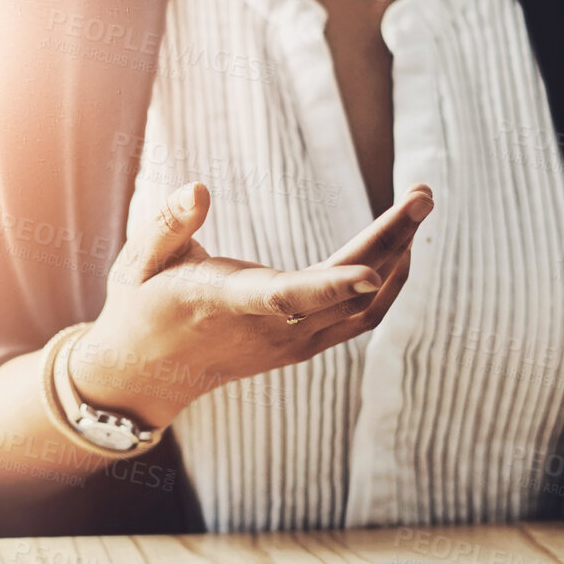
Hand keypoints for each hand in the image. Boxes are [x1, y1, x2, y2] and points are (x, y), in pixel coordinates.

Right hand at [72, 181, 433, 427]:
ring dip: (398, 256)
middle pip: (347, 292)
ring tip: (419, 204)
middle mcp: (269, 330)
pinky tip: (401, 244)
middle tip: (425, 192)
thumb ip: (168, 223)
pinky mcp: (304, 345)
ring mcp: (293, 343)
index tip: (373, 271)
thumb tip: (200, 187)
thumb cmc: (140, 306)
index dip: (332, 285)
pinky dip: (389, 282)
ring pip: (365, 307)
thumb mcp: (138, 261)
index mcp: (225, 304)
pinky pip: (361, 318)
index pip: (287, 297)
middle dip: (391, 240)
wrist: (146, 375)